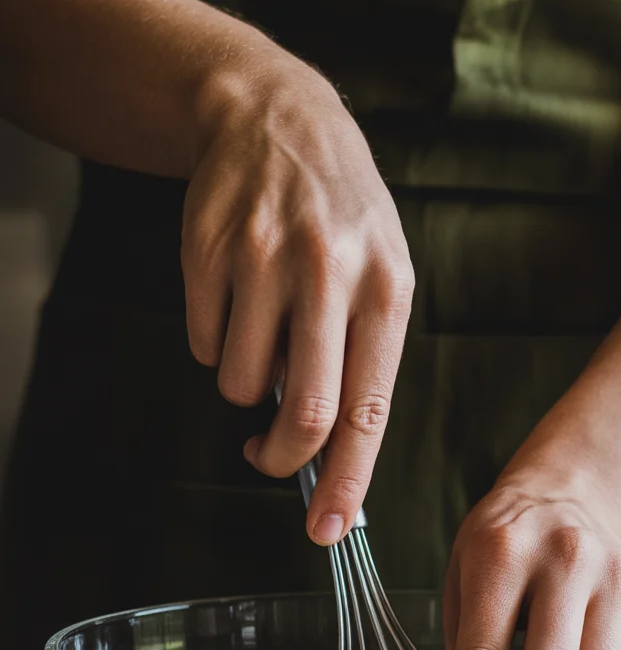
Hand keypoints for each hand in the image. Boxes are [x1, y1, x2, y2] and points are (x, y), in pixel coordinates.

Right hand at [181, 51, 413, 542]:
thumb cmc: (343, 221)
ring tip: (264, 338)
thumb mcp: (382, 278)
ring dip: (245, 387)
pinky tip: (236, 299)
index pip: (367, 413)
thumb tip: (333, 461)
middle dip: (281, 458)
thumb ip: (363, 364)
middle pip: (305, 413)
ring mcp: (264, 260)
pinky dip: (216, 344)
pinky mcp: (208, 250)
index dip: (346, 483)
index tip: (329, 530)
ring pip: (241, 383)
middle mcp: (329, 276)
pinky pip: (204, 343)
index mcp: (386, 294)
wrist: (279, 119)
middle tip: (268, 459)